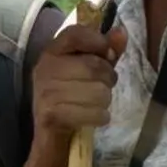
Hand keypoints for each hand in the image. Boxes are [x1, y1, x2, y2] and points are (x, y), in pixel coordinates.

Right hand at [33, 8, 124, 137]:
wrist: (48, 134)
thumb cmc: (71, 96)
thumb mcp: (86, 70)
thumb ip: (104, 50)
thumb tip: (121, 31)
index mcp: (51, 52)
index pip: (75, 34)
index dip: (98, 41)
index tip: (107, 55)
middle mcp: (45, 69)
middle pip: (94, 66)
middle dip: (108, 79)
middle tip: (100, 87)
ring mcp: (46, 92)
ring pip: (99, 91)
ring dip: (104, 101)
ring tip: (93, 103)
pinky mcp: (53, 115)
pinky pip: (96, 113)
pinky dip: (100, 117)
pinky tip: (90, 116)